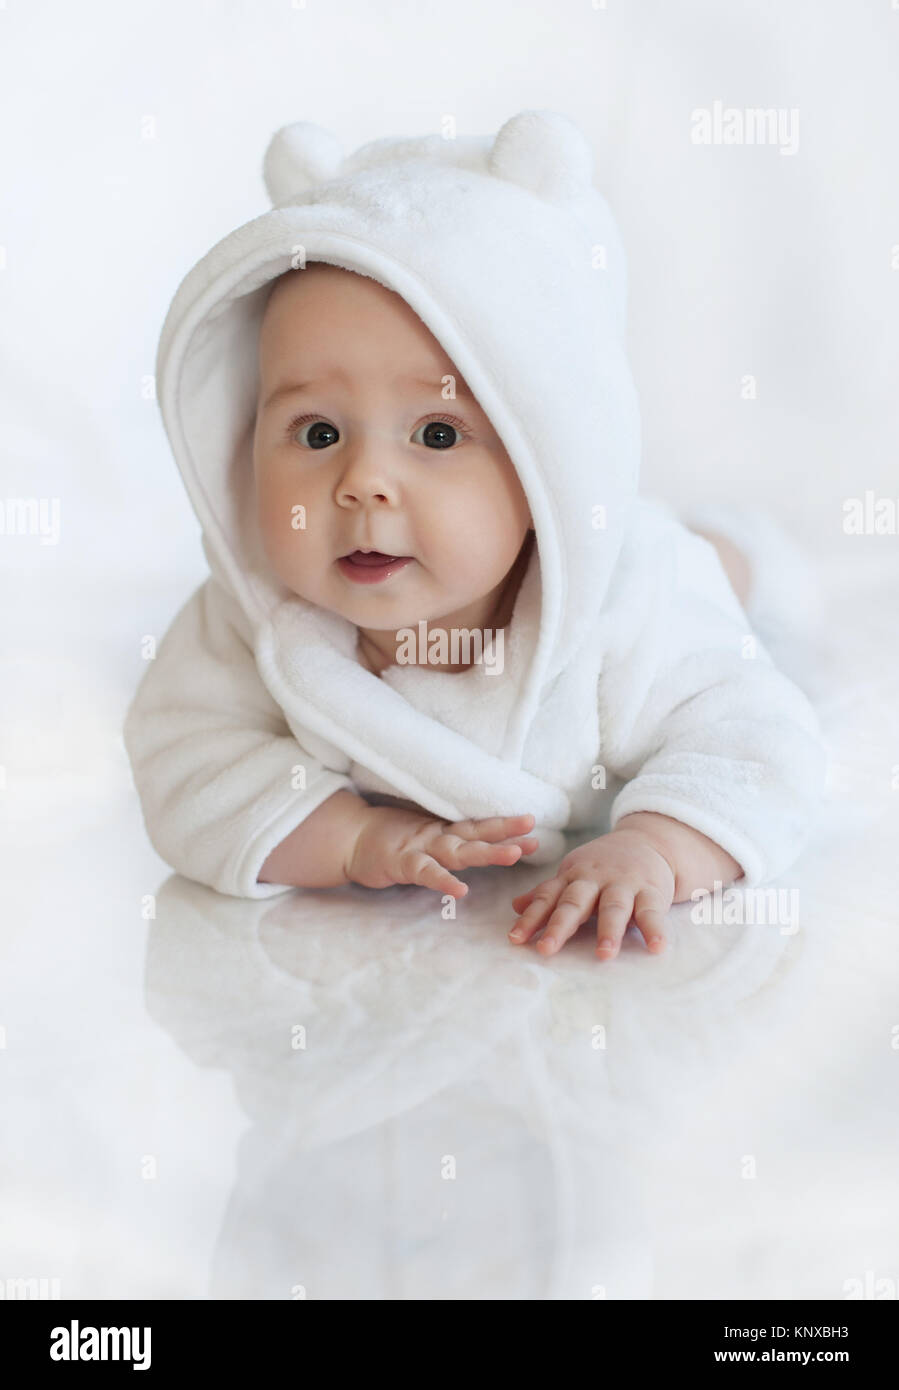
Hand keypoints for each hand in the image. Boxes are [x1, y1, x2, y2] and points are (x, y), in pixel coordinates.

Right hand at [345, 806, 538, 896]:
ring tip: (515, 854)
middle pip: (477, 833)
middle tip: (533, 829)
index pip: (478, 826)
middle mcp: (436, 836)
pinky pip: (426, 873)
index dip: (504, 825)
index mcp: (442, 831)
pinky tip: (461, 890)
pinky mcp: (401, 862)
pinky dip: (443, 881)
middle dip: (506, 832)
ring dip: (489, 852)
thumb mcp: (419, 836)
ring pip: (460, 849)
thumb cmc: (384, 839)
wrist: (347, 837)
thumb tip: (472, 840)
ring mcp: (420, 847)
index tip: (532, 823)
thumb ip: (443, 837)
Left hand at [508, 825, 675, 958]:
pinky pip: (652, 912)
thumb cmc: (604, 866)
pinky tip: (656, 948)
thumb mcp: (574, 874)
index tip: (514, 939)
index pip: (548, 898)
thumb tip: (515, 907)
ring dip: (609, 930)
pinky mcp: (651, 891)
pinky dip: (655, 929)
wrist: (648, 840)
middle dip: (559, 926)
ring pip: (614, 907)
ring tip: (604, 954)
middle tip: (546, 950)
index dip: (530, 918)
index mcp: (573, 877)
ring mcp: (624, 884)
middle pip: (575, 903)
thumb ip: (549, 894)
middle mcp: (595, 879)